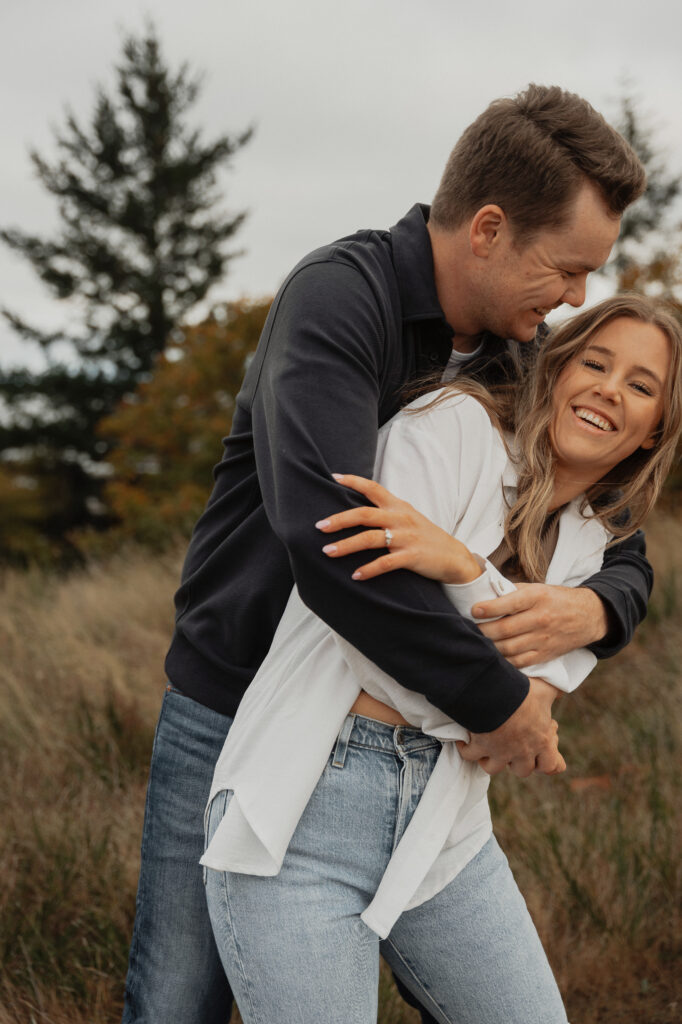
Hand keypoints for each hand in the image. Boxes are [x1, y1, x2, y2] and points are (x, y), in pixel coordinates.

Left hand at [316, 473, 481, 583]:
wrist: (454, 557)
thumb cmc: (426, 538)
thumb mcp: (408, 518)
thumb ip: (387, 512)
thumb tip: (358, 511)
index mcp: (399, 506)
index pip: (374, 488)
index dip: (354, 481)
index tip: (333, 477)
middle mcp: (401, 518)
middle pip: (364, 514)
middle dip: (339, 520)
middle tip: (319, 526)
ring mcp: (406, 537)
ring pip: (370, 539)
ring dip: (347, 546)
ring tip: (328, 552)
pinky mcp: (412, 556)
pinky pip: (386, 563)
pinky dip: (369, 570)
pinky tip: (355, 576)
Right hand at [456, 678, 565, 777]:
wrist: (494, 692)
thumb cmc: (523, 691)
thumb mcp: (544, 689)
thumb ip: (554, 693)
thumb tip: (560, 691)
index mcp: (541, 740)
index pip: (551, 766)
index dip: (545, 761)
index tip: (539, 749)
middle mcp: (522, 752)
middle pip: (522, 770)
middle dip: (517, 761)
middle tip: (512, 744)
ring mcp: (499, 753)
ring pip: (494, 768)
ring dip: (490, 759)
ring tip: (487, 745)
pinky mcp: (479, 747)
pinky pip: (470, 756)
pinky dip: (466, 749)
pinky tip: (464, 740)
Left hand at [472, 583, 607, 666]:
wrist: (588, 616)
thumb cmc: (556, 599)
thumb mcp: (538, 588)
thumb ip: (513, 591)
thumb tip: (485, 592)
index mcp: (537, 597)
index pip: (509, 603)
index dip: (489, 608)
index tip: (473, 610)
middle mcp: (540, 618)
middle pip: (505, 629)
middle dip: (483, 631)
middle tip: (469, 629)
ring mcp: (543, 639)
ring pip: (510, 648)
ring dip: (490, 647)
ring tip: (478, 643)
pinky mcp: (545, 654)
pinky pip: (520, 662)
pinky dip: (504, 661)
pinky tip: (493, 656)